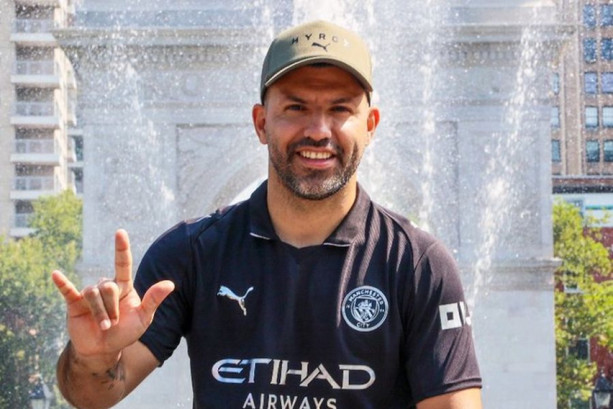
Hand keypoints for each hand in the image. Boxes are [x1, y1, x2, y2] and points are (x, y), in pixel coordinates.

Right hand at [52, 229, 174, 363]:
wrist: (104, 349)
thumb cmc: (126, 332)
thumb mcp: (144, 318)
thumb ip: (153, 300)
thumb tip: (170, 284)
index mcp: (124, 287)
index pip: (123, 263)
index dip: (121, 248)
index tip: (120, 232)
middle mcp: (106, 286)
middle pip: (108, 287)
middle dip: (112, 307)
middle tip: (115, 322)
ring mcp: (90, 294)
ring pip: (92, 293)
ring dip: (100, 312)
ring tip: (105, 326)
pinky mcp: (75, 303)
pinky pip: (67, 290)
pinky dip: (62, 282)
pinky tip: (55, 274)